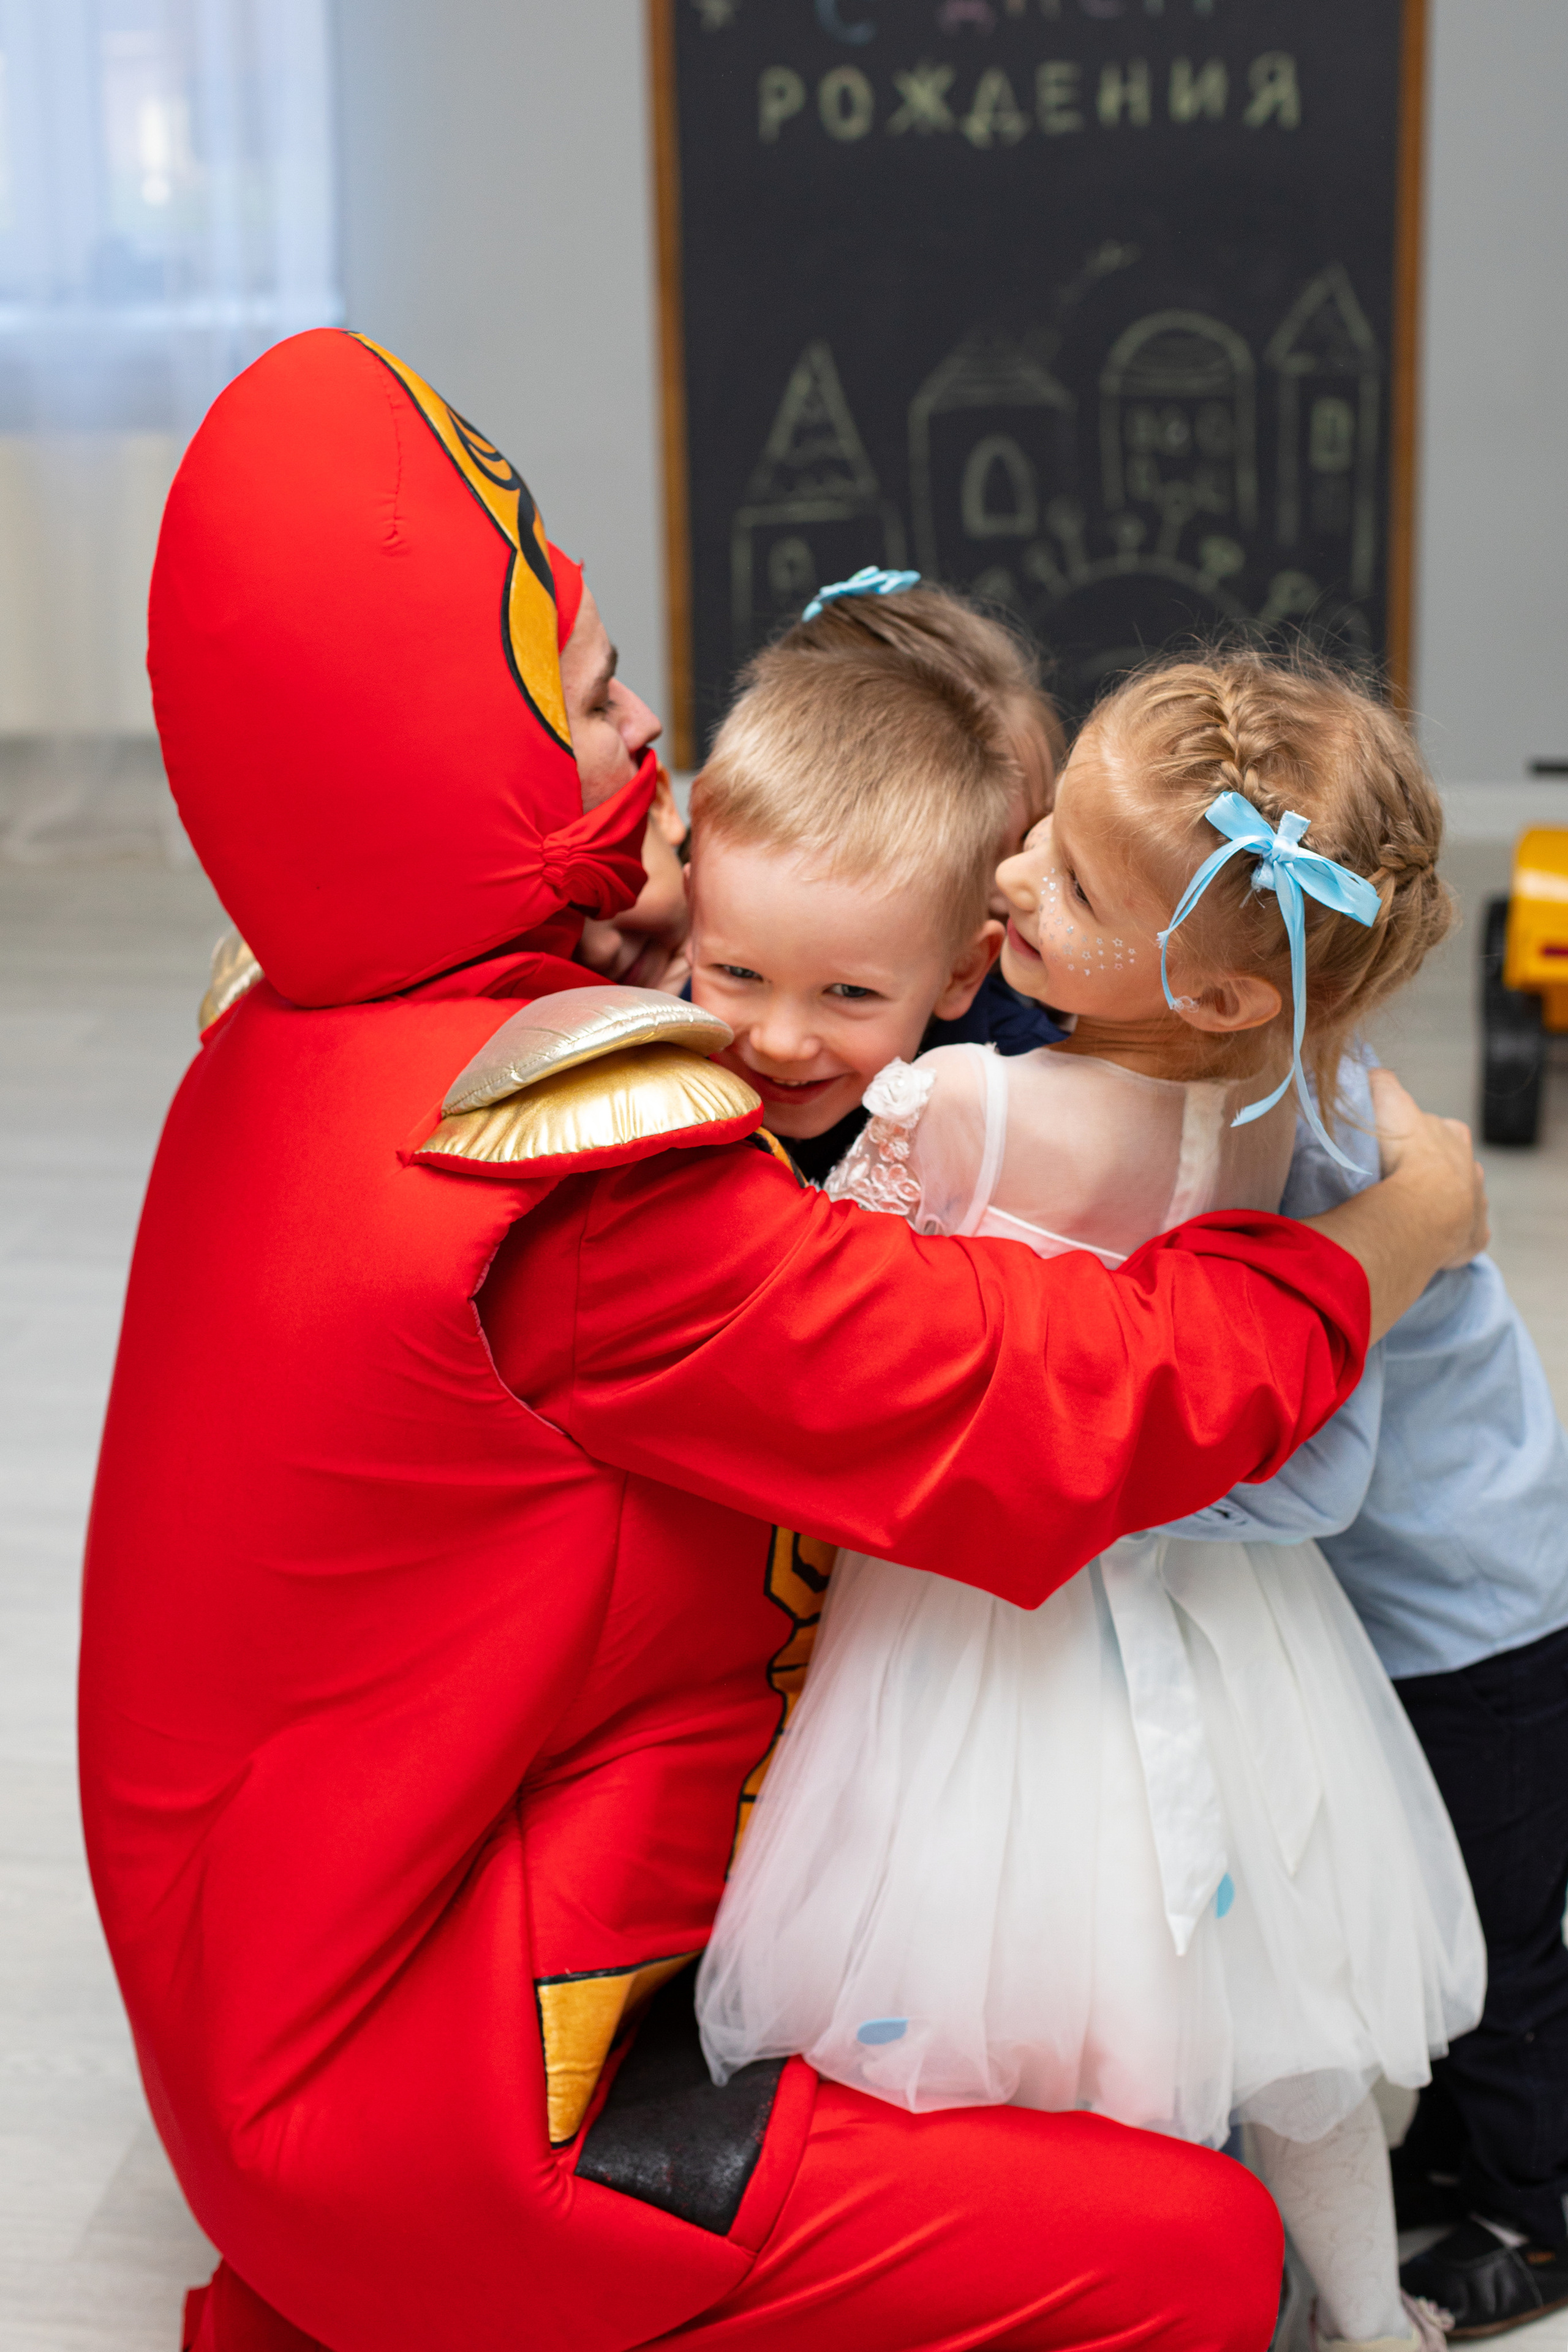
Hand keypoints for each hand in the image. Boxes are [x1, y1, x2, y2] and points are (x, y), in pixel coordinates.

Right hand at [1368, 1068, 1488, 1267]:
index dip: (1414, 1138)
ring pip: (1459, 1199)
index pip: (1433, 1129)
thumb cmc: (1407, 1153)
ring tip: (1410, 1216)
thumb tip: (1369, 1073)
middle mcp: (1470, 1165)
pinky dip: (1450, 1238)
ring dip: (1439, 1205)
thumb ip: (1380, 1083)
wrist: (1427, 1205)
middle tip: (1396, 1185)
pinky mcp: (1475, 1234)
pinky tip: (1430, 1242)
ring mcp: (1476, 1201)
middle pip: (1449, 1164)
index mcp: (1452, 1134)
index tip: (1394, 1148)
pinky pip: (1464, 1234)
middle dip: (1427, 1172)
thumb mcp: (1388, 1102)